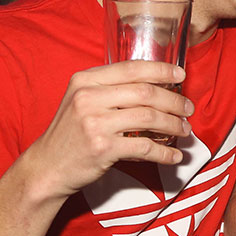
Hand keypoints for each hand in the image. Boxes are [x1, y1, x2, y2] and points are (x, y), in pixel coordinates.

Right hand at [25, 61, 193, 200]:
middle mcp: (88, 98)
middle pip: (146, 92)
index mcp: (85, 80)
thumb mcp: (82, 100)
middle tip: (188, 109)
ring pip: (149, 118)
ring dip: (173, 124)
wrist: (47, 167)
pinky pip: (144, 147)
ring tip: (184, 130)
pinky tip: (174, 155)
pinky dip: (164, 152)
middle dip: (174, 100)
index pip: (132, 68)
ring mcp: (95, 123)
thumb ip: (112, 88)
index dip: (161, 70)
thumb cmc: (71, 132)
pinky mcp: (102, 148)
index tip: (180, 74)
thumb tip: (158, 83)